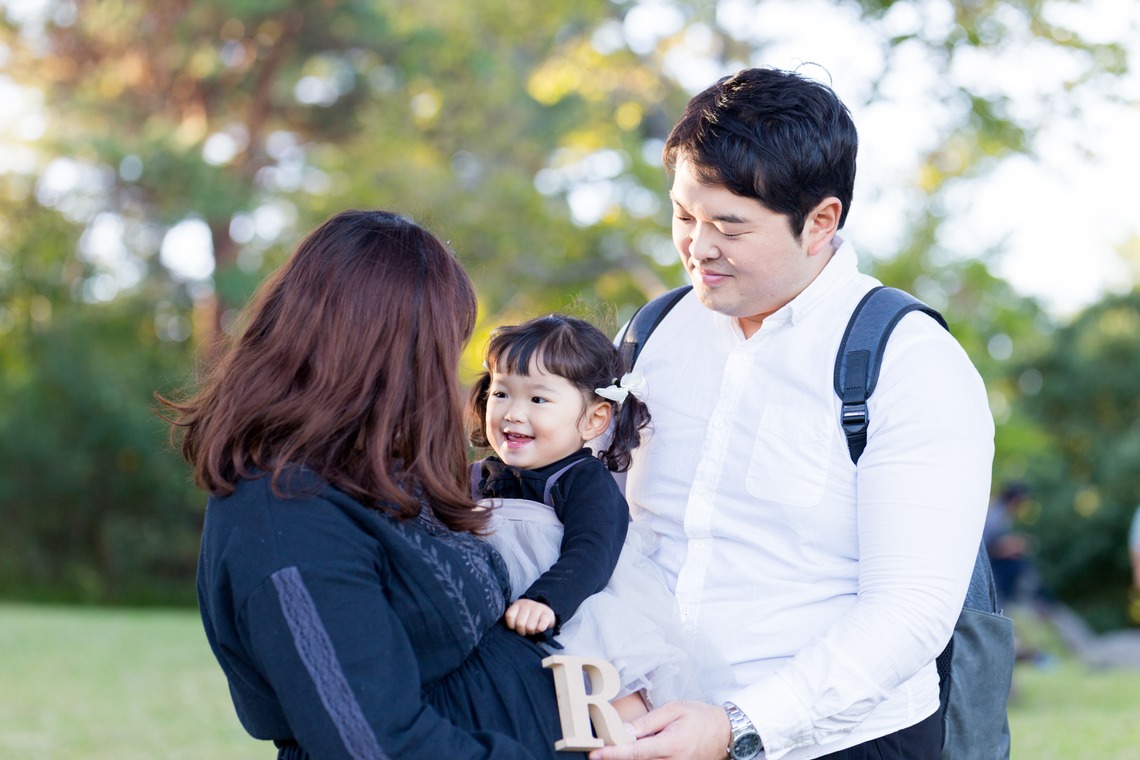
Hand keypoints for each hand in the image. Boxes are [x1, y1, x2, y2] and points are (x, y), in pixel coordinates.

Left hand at [503, 599, 554, 635]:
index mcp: (518, 604)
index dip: (511, 626)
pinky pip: (541, 627)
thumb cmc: (528, 616)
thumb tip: (509, 631)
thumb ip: (512, 620)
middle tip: (525, 630)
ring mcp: (538, 608)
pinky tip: (540, 628)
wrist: (545, 611)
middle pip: (520, 624)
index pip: (509, 616)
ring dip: (531, 632)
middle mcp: (527, 604)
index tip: (515, 627)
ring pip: (530, 627)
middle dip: (522, 631)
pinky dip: (540, 630)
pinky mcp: (547, 614)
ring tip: (533, 629)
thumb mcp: (518, 615)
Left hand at [588, 700, 729, 759]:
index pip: (636, 752)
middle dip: (619, 755)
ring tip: (622, 745)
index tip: (595, 754)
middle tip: (604, 747)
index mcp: (671, 745)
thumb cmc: (700, 717)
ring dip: (632, 756)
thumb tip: (623, 731)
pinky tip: (640, 750)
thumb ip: (647, 723)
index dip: (613, 754)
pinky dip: (644, 758)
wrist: (726, 732)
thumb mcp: (673, 710)